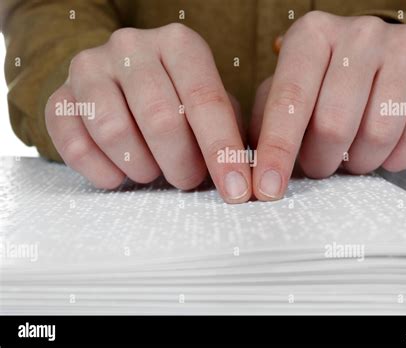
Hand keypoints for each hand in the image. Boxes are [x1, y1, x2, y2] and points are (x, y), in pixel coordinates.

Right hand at [46, 24, 250, 202]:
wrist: (120, 82)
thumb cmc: (177, 99)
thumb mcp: (209, 105)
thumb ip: (229, 131)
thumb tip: (246, 176)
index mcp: (178, 44)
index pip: (205, 101)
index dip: (222, 151)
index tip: (236, 190)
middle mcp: (132, 47)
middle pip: (160, 120)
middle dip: (181, 164)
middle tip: (186, 180)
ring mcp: (89, 68)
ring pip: (115, 133)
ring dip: (142, 167)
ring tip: (152, 170)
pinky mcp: (59, 97)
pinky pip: (76, 147)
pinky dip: (104, 172)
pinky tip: (120, 174)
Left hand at [250, 11, 405, 200]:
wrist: (376, 63)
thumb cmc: (321, 87)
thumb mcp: (282, 95)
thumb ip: (264, 125)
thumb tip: (249, 170)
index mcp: (312, 35)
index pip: (290, 100)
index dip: (277, 151)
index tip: (267, 190)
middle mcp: (360, 33)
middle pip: (335, 124)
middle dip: (321, 161)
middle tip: (319, 164)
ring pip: (378, 133)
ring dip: (358, 162)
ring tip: (350, 156)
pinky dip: (396, 156)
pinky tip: (383, 150)